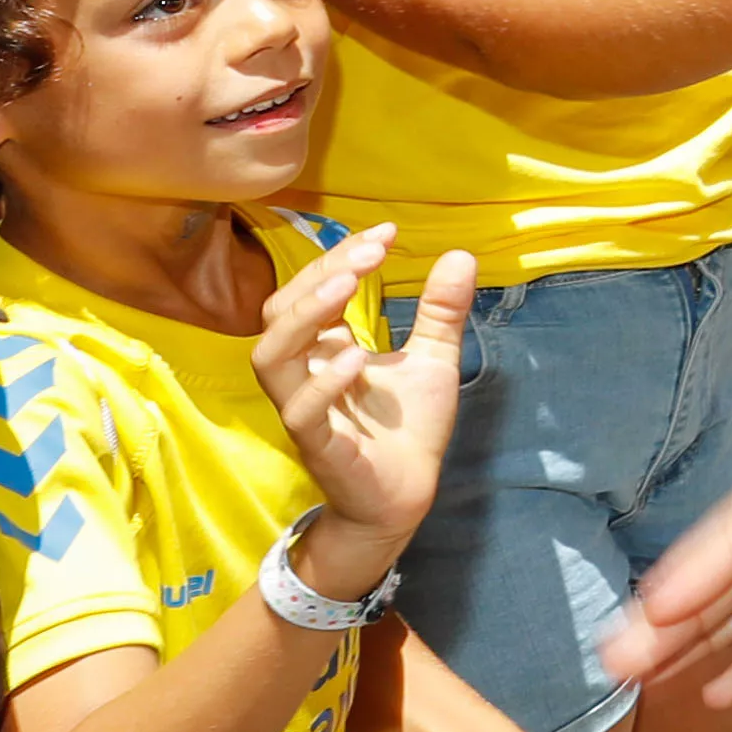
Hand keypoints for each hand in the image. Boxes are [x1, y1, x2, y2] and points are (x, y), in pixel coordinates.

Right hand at [249, 223, 473, 564]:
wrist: (408, 498)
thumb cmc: (408, 430)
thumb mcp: (433, 360)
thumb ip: (441, 311)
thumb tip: (461, 253)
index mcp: (324, 349)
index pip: (310, 290)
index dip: (339, 256)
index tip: (386, 233)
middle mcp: (304, 374)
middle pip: (280, 313)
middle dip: (319, 274)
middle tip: (371, 251)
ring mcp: (304, 409)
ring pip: (271, 357)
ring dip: (305, 317)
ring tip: (347, 286)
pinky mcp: (317, 446)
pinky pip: (299, 412)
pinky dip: (322, 383)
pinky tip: (357, 356)